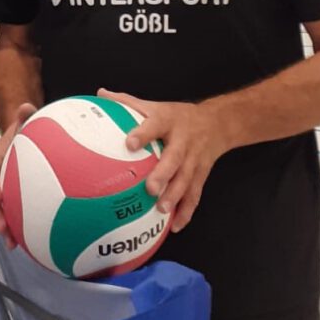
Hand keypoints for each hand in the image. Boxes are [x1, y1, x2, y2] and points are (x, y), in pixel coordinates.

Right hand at [0, 103, 36, 247]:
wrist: (25, 139)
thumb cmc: (23, 132)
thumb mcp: (24, 123)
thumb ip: (25, 116)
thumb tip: (26, 107)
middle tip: (4, 228)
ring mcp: (4, 187)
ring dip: (4, 225)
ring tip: (12, 241)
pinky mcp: (13, 197)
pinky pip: (11, 211)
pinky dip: (16, 226)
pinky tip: (25, 240)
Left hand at [97, 89, 230, 232]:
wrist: (218, 123)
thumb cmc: (178, 116)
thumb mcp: (156, 105)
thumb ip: (127, 102)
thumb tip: (100, 94)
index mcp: (169, 121)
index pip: (155, 125)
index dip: (143, 134)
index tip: (129, 143)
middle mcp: (184, 141)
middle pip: (175, 158)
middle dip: (163, 174)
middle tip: (149, 188)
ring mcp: (194, 159)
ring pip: (187, 179)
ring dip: (175, 196)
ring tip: (161, 209)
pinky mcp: (201, 175)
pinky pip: (195, 194)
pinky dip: (187, 211)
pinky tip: (176, 226)